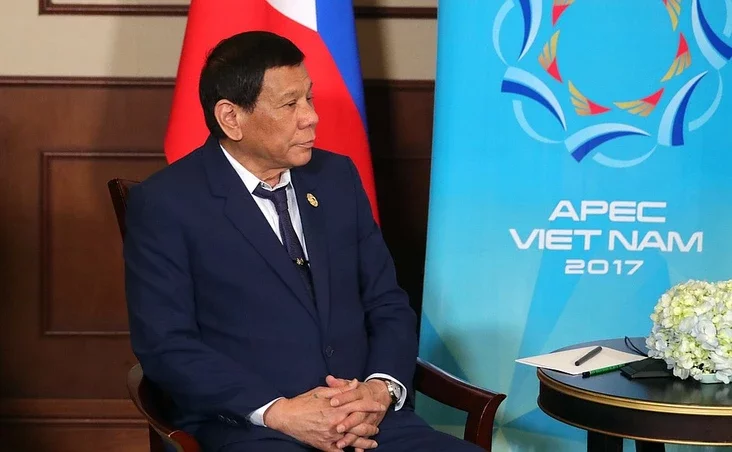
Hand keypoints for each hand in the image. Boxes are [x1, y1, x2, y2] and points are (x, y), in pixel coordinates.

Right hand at [263, 381, 385, 451]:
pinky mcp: (324, 445)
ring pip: (353, 441)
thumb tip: (355, 383)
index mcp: (336, 407)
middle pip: (360, 426)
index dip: (372, 406)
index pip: (360, 406)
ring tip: (373, 443)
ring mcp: (331, 436)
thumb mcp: (322, 391)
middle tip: (377, 428)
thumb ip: (341, 389)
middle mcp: (336, 422)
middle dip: (371, 427)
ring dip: (365, 442)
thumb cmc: (304, 402)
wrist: (286, 416)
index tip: (381, 407)